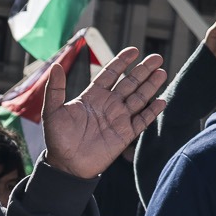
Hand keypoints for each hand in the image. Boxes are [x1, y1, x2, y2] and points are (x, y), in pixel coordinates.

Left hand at [41, 46, 170, 179]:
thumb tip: (56, 65)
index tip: (133, 50)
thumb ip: (55, 89)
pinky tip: (161, 101)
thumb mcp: (53, 111)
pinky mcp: (125, 134)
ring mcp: (119, 119)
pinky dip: (151, 111)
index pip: (110, 74)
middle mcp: (108, 105)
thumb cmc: (57, 139)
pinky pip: (142, 120)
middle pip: (130, 83)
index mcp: (93, 96)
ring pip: (139, 98)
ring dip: (151, 86)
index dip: (122, 62)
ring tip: (162, 72)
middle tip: (157, 57)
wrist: (67, 165)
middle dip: (143, 70)